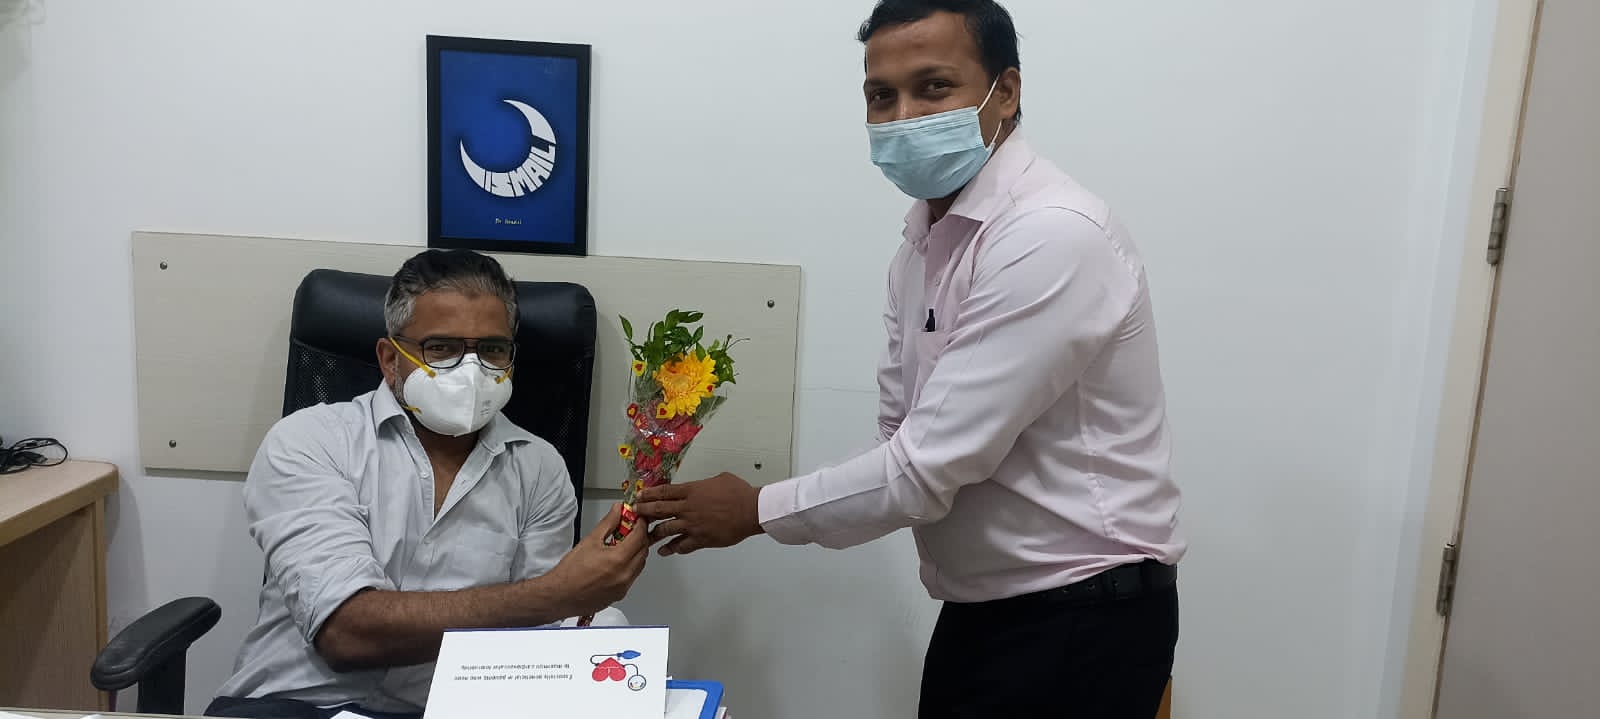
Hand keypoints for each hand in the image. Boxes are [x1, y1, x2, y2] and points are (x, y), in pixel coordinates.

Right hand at [544, 504, 648, 615]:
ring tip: (622, 545)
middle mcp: (624, 575)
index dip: (641, 525)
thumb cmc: (570, 572)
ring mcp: (623, 587)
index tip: (638, 519)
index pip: (640, 537)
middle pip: (643, 551)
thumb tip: (617, 511)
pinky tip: (618, 561)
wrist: (560, 595)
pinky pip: (632, 577)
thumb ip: (608, 523)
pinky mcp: (620, 595)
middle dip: (640, 538)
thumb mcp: (590, 541)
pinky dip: (630, 566)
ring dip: (636, 552)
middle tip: (630, 530)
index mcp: (618, 559)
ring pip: (640, 564)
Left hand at [635, 473, 762, 555]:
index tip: (639, 496)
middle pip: (659, 510)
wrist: (751, 511)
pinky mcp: (701, 539)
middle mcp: (687, 508)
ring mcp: (693, 525)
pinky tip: (665, 551)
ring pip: (666, 530)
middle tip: (635, 514)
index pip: (664, 492)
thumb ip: (704, 484)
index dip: (649, 494)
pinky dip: (672, 549)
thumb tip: (700, 486)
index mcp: (691, 491)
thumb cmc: (739, 492)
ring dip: (653, 534)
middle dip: (644, 512)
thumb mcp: (720, 479)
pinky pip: (682, 546)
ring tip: (644, 537)